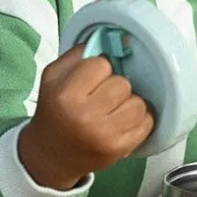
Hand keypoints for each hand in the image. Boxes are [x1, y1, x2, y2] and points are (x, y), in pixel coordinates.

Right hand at [19, 44, 154, 189]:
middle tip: (101, 96)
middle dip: (114, 86)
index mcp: (66, 95)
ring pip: (138, 103)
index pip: (101, 65)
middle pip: (122, 83)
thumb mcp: (51, 79)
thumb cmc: (53, 113)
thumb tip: (104, 40)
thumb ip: (76, 56)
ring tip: (113, 108)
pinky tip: (122, 120)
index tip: (90, 79)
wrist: (50, 156)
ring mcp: (105, 135)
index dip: (98, 69)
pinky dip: (138, 119)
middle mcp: (86, 116)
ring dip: (128, 102)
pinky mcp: (119, 149)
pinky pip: (146, 123)